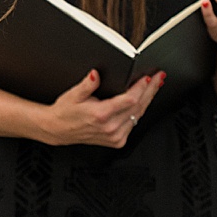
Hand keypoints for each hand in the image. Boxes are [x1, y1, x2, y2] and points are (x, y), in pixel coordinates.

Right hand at [39, 69, 162, 147]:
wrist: (58, 130)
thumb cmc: (65, 112)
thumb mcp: (73, 95)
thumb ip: (87, 84)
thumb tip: (96, 74)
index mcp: (101, 115)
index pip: (130, 100)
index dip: (142, 88)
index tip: (149, 78)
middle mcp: (110, 128)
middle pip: (139, 107)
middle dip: (151, 90)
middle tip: (159, 78)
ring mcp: (115, 136)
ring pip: (139, 116)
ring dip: (148, 100)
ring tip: (154, 86)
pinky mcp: (117, 141)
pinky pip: (134, 124)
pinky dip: (140, 111)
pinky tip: (143, 101)